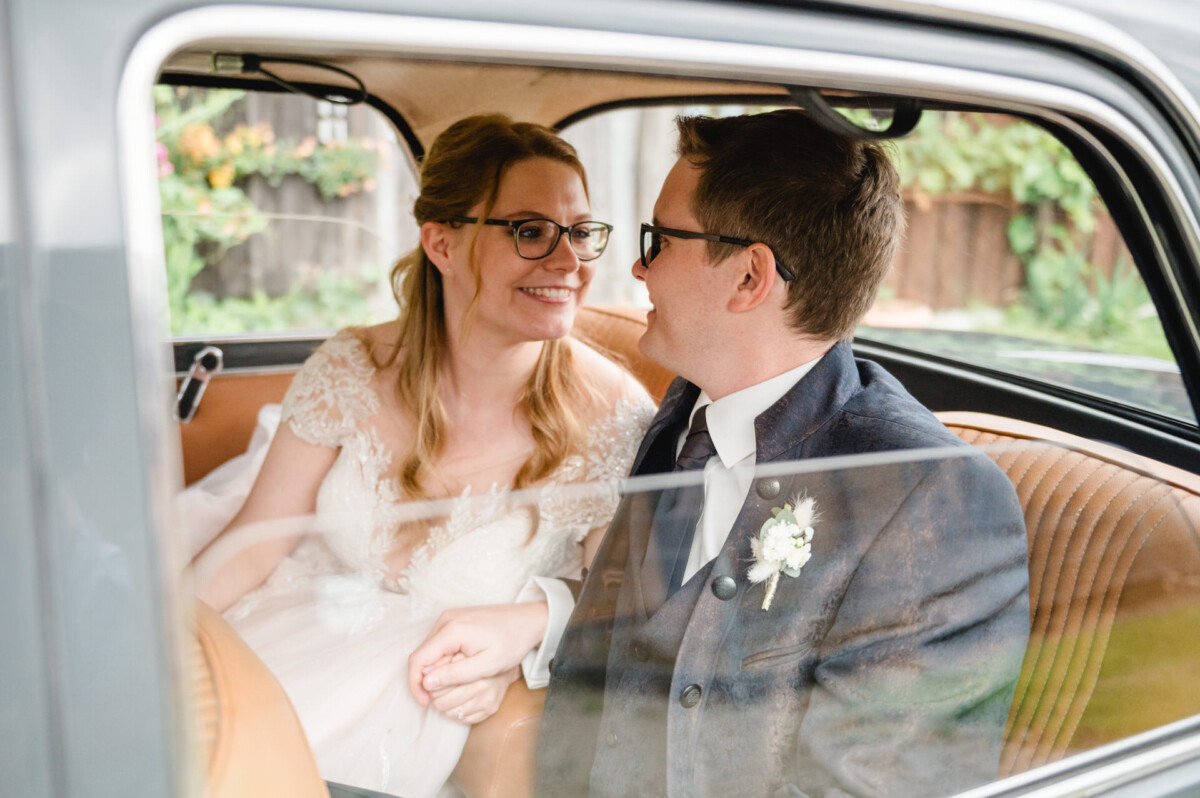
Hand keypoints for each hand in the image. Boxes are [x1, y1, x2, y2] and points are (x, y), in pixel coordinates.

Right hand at [407, 601, 547, 706]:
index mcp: (451, 629)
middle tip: (443, 696)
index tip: (424, 703)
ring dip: (435, 670)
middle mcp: (445, 620)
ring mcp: (449, 618)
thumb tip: (427, 682)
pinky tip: (459, 670)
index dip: (416, 684)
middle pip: (422, 655)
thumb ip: (456, 674)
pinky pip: (439, 644)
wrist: (529, 620)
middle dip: (427, 679)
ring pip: (430, 650)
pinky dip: (443, 660)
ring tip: (455, 683)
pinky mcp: (455, 620)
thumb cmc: (513, 641)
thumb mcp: (488, 664)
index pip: (418, 659)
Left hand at [429, 659, 519, 724]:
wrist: (504, 658)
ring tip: (449, 692)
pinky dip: (455, 711)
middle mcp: (482, 685)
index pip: (437, 684)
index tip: (427, 679)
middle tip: (438, 685)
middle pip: (440, 701)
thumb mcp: (459, 649)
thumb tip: (422, 673)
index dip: (427, 682)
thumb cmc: (477, 652)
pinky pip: (460, 718)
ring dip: (444, 703)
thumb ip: (441, 660)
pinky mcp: (490, 710)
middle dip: (435, 693)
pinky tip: (459, 699)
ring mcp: (487, 699)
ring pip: (447, 712)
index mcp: (472, 667)